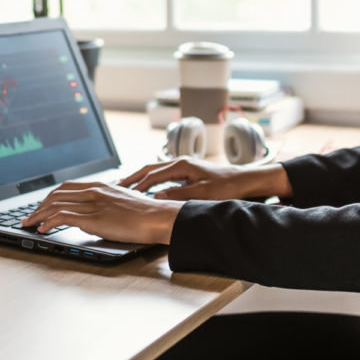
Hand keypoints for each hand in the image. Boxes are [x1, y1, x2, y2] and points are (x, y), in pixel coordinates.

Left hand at [21, 181, 184, 244]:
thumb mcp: (124, 201)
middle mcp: (94, 191)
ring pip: (56, 205)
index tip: (42, 206)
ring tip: (29, 224)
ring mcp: (92, 204)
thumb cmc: (147, 213)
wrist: (158, 216)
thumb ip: (107, 204)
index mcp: (101, 186)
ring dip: (38, 215)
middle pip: (57, 195)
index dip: (50, 197)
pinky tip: (42, 229)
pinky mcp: (93, 218)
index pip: (67, 187)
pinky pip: (63, 217)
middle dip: (39, 206)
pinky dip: (48, 223)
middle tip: (29, 216)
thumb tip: (96, 215)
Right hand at [118, 156, 291, 202]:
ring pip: (155, 170)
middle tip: (115, 187)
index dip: (138, 185)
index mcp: (182, 165)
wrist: (244, 179)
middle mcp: (180, 162)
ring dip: (140, 177)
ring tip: (125, 186)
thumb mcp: (202, 193)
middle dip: (132, 177)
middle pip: (149, 168)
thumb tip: (157, 197)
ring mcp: (183, 166)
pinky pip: (162, 174)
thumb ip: (179, 194)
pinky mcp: (187, 171)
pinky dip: (151, 180)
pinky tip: (146, 188)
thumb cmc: (226, 186)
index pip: (153, 175)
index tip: (123, 194)